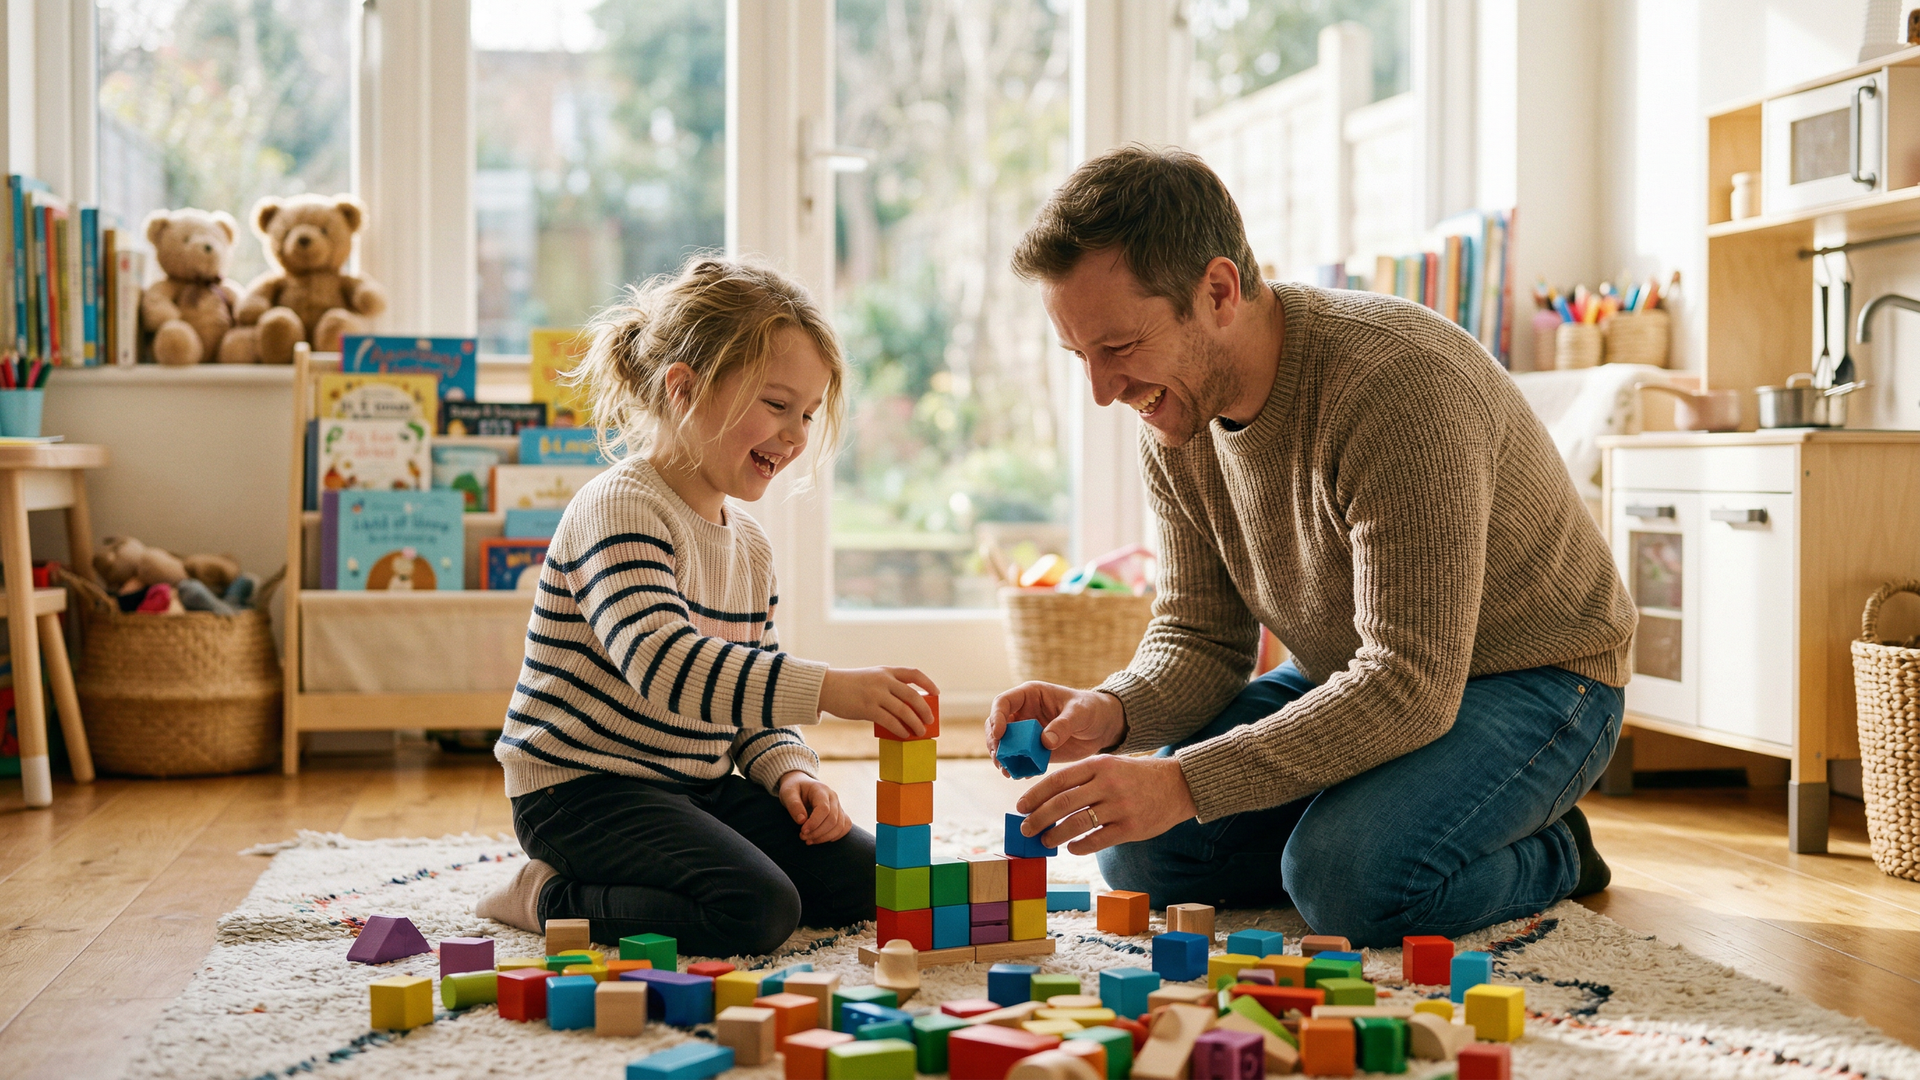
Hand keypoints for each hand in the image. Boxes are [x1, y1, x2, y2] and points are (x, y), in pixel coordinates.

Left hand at [778, 771, 851, 844]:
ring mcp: (838, 805)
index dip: (814, 823)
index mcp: (821, 790)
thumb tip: (802, 821)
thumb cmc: (793, 790)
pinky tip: (821, 839)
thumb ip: (794, 805)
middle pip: (833, 819)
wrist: (801, 786)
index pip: (824, 809)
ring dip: (824, 837)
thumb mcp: (788, 793)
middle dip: (817, 832)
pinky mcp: (840, 813)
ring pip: (839, 825)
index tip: (802, 831)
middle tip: (802, 837)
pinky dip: (835, 836)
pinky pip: (845, 827)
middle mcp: (833, 797)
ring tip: (808, 840)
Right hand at [819, 667, 938, 738]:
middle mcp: (883, 681)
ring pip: (903, 710)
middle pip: (913, 695)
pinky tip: (904, 735)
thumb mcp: (871, 678)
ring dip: (915, 723)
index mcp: (886, 671)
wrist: (827, 687)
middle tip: (930, 720)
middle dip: (925, 709)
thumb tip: (906, 709)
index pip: (914, 673)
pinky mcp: (867, 708)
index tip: (937, 693)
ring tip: (920, 732)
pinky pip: (890, 720)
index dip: (928, 683)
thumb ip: (887, 687)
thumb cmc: (850, 686)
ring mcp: (876, 694)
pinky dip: (900, 729)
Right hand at [985, 682, 1125, 772]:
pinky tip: (1021, 775)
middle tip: (1000, 758)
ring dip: (1003, 758)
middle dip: (995, 742)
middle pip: (997, 725)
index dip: (997, 716)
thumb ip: (1063, 724)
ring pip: (1005, 745)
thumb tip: (1045, 741)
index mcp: (1030, 695)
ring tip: (1007, 772)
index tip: (999, 733)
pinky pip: (1020, 760)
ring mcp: (1027, 734)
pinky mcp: (1034, 751)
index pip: (1003, 702)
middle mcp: (1023, 714)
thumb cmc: (1091, 709)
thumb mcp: (1080, 712)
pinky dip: (1017, 768)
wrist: (1102, 727)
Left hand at [1013, 754, 1197, 855]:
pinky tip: (1071, 848)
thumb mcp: (1109, 765)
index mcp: (1099, 764)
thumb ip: (1082, 778)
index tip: (1020, 807)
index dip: (1035, 795)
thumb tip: (1047, 800)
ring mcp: (1120, 806)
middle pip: (1063, 803)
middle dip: (1038, 818)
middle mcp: (1108, 783)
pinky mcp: (1131, 828)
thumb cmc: (1135, 777)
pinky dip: (1079, 846)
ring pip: (1077, 824)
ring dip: (1055, 835)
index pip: (1058, 780)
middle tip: (1026, 829)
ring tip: (1045, 841)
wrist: (1177, 785)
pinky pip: (1097, 840)